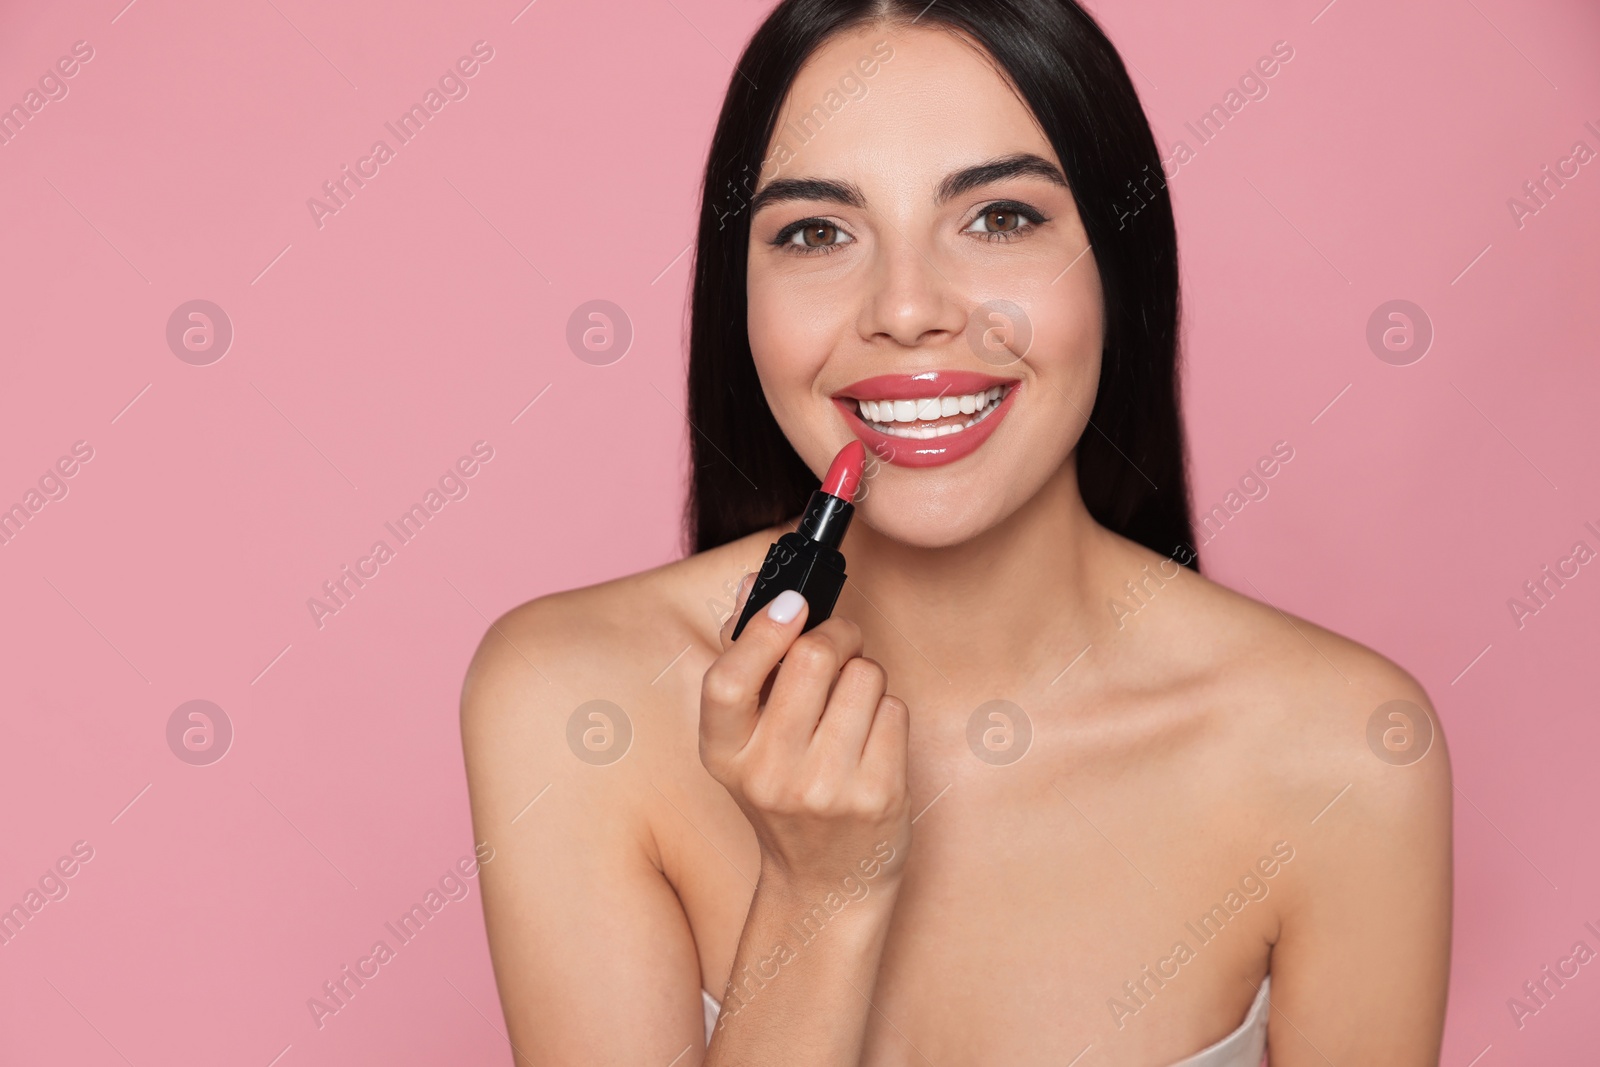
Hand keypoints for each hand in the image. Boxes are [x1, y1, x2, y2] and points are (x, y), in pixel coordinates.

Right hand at [699, 576, 910, 893]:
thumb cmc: (785, 794)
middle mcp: (770, 775)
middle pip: (813, 658)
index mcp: (723, 754)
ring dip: (865, 675)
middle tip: (840, 644)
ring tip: (851, 706)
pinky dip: (887, 711)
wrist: (825, 881)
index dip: (762, 631)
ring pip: (864, 676)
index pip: (727, 682)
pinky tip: (870, 740)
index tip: (792, 603)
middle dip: (837, 634)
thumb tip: (757, 584)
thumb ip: (745, 659)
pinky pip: (894, 710)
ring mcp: (826, 790)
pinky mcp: (878, 796)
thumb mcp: (745, 740)